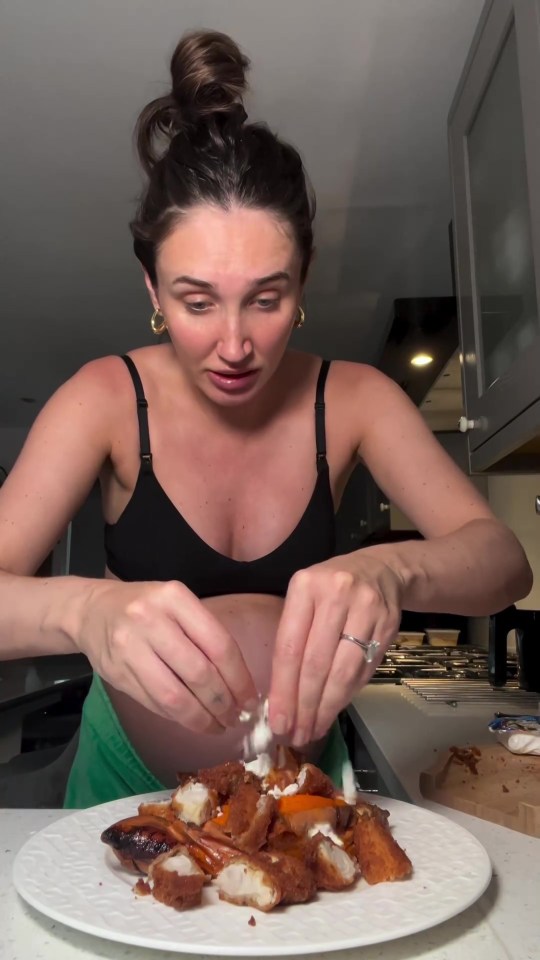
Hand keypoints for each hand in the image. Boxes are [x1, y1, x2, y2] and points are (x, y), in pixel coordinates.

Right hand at [76, 579, 256, 733]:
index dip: (239, 678)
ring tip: (218, 726)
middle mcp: (150, 620)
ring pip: (175, 696)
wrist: (91, 611)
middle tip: (236, 717)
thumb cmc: (146, 608)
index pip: (218, 645)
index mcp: (174, 597)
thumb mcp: (178, 605)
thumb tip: (240, 684)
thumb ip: (206, 635)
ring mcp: (129, 648)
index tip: (251, 699)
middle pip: (199, 673)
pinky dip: (178, 718)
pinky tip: (193, 721)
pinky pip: (154, 704)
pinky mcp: (116, 674)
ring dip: (202, 718)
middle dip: (223, 702)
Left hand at [268, 555, 403, 744]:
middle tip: (295, 734)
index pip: (290, 646)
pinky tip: (334, 709)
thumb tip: (281, 698)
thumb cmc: (330, 590)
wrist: (380, 569)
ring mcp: (366, 609)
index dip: (283, 688)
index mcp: (305, 587)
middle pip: (316, 663)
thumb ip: (293, 638)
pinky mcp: (388, 625)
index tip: (278, 720)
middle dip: (304, 706)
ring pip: (343, 671)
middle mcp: (336, 594)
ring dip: (326, 707)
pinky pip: (364, 670)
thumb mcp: (304, 599)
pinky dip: (347, 695)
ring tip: (313, 730)